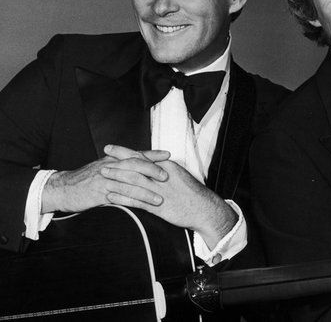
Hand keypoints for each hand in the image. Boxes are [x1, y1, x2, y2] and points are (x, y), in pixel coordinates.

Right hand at [41, 147, 169, 212]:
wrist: (62, 189)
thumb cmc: (85, 180)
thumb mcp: (103, 168)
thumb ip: (119, 167)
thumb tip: (138, 167)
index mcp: (112, 159)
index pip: (136, 154)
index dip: (153, 154)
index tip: (168, 154)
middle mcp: (110, 166)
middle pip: (135, 165)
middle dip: (152, 170)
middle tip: (167, 177)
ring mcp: (105, 179)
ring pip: (129, 182)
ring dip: (146, 191)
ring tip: (160, 198)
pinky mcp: (99, 193)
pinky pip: (119, 197)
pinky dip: (132, 201)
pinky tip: (142, 208)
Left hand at [101, 145, 236, 247]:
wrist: (203, 208)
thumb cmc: (191, 193)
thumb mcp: (178, 176)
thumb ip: (163, 170)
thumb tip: (150, 165)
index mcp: (166, 167)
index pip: (141, 156)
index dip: (124, 151)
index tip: (110, 148)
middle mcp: (161, 176)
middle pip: (135, 167)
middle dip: (116, 163)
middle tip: (101, 162)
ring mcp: (159, 191)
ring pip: (133, 182)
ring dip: (116, 179)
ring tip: (102, 177)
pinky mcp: (158, 206)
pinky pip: (136, 200)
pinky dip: (122, 198)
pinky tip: (111, 197)